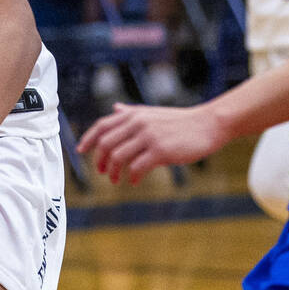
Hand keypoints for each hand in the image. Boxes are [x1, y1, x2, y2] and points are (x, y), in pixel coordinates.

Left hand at [77, 102, 225, 184]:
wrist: (208, 124)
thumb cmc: (180, 121)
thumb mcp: (152, 113)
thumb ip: (131, 113)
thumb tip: (115, 108)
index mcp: (133, 114)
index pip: (101, 126)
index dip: (88, 139)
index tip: (80, 151)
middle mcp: (137, 123)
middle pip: (106, 143)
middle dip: (100, 160)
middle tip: (102, 172)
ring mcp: (148, 136)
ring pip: (118, 157)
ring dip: (114, 171)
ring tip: (116, 179)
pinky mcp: (161, 150)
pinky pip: (137, 167)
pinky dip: (133, 177)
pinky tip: (135, 181)